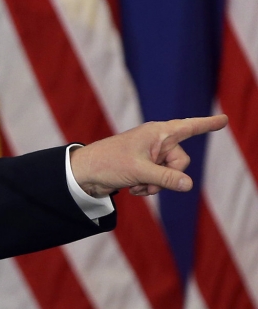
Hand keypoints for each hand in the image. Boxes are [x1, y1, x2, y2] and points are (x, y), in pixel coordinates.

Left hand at [69, 115, 227, 197]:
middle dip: (168, 176)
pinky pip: (158, 180)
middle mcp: (156, 141)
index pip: (188, 127)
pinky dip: (149, 187)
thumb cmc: (109, 163)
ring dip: (156, 185)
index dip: (207, 125)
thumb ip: (166, 178)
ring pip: (170, 174)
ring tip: (137, 186)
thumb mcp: (139, 172)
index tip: (224, 120)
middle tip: (147, 181)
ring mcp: (150, 154)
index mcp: (157, 133)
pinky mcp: (144, 167)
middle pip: (181, 161)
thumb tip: (189, 185)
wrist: (84, 174)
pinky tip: (133, 189)